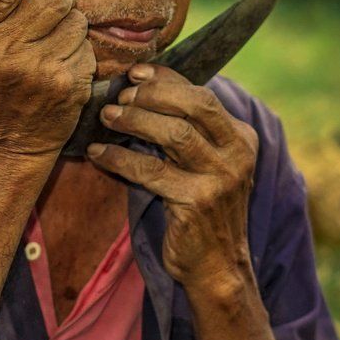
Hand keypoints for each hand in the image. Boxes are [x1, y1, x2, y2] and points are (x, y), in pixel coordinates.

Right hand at [0, 0, 95, 162]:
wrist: (1, 150)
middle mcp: (6, 52)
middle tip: (45, 18)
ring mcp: (40, 71)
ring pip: (77, 20)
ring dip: (69, 29)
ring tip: (47, 53)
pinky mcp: (68, 86)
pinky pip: (87, 48)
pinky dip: (78, 55)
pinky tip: (59, 74)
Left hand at [87, 65, 258, 290]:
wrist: (217, 267)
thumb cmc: (201, 208)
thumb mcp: (204, 164)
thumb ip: (185, 130)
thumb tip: (138, 92)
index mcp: (240, 137)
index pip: (202, 94)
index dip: (166, 79)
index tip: (134, 72)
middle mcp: (236, 153)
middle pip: (194, 105)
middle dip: (152, 95)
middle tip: (119, 97)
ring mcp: (220, 178)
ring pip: (173, 134)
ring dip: (133, 121)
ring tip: (106, 117)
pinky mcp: (197, 202)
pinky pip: (150, 171)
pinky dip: (119, 158)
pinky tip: (98, 154)